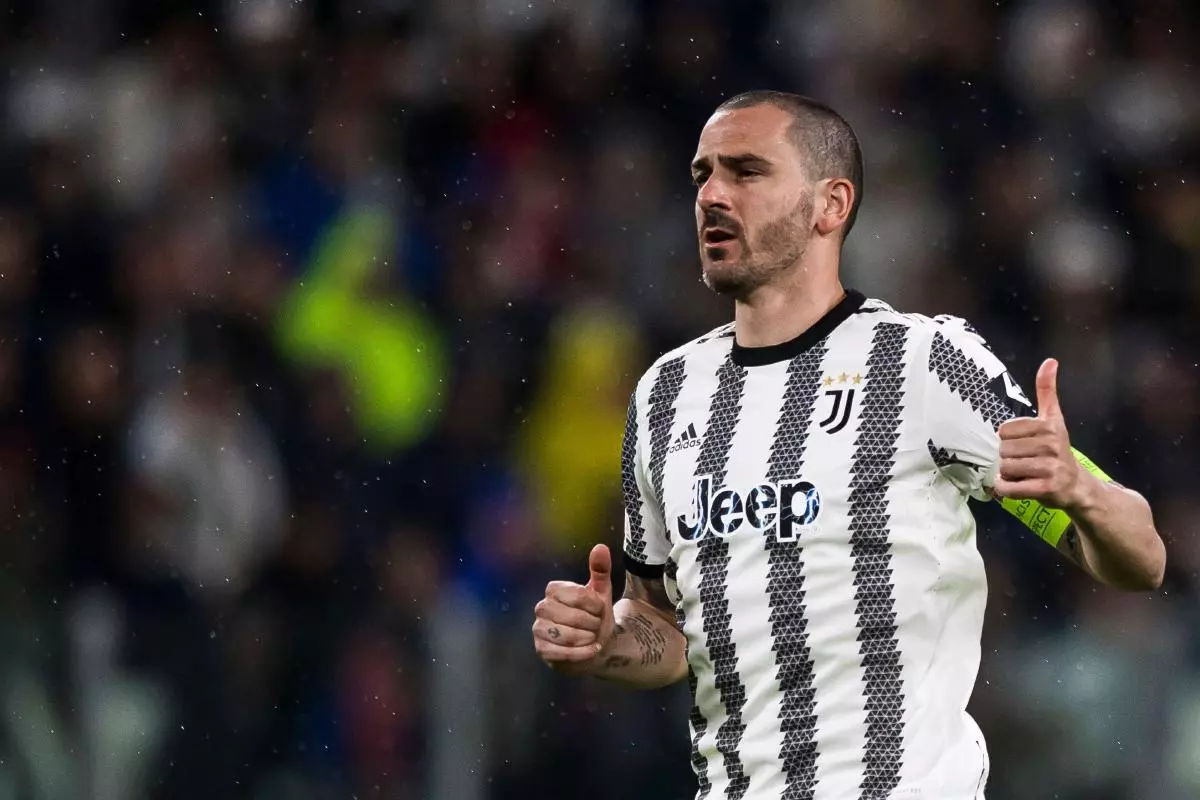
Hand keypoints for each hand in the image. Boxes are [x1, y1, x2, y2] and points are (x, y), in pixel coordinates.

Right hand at [532, 544, 615, 673]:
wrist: (597, 645)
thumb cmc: (596, 616)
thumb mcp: (601, 592)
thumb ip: (600, 570)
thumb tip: (601, 547)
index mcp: (554, 590)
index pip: (576, 594)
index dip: (594, 605)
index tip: (599, 610)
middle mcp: (542, 607)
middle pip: (572, 616)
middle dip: (591, 624)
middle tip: (595, 626)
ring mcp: (539, 629)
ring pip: (566, 636)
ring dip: (587, 639)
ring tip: (592, 637)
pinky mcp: (541, 650)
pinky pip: (562, 653)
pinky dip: (582, 654)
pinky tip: (590, 650)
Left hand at [994, 358, 1089, 509]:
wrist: (1077, 485)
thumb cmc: (1058, 451)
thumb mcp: (1054, 419)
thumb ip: (1047, 391)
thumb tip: (1050, 361)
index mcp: (1049, 426)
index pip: (1004, 431)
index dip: (1009, 440)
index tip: (1026, 444)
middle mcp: (1051, 445)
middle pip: (1003, 450)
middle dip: (1009, 458)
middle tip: (1026, 462)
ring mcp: (1050, 468)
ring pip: (1004, 468)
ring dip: (1008, 474)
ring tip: (1025, 474)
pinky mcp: (1045, 489)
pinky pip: (1007, 487)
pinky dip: (1005, 488)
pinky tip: (1017, 485)